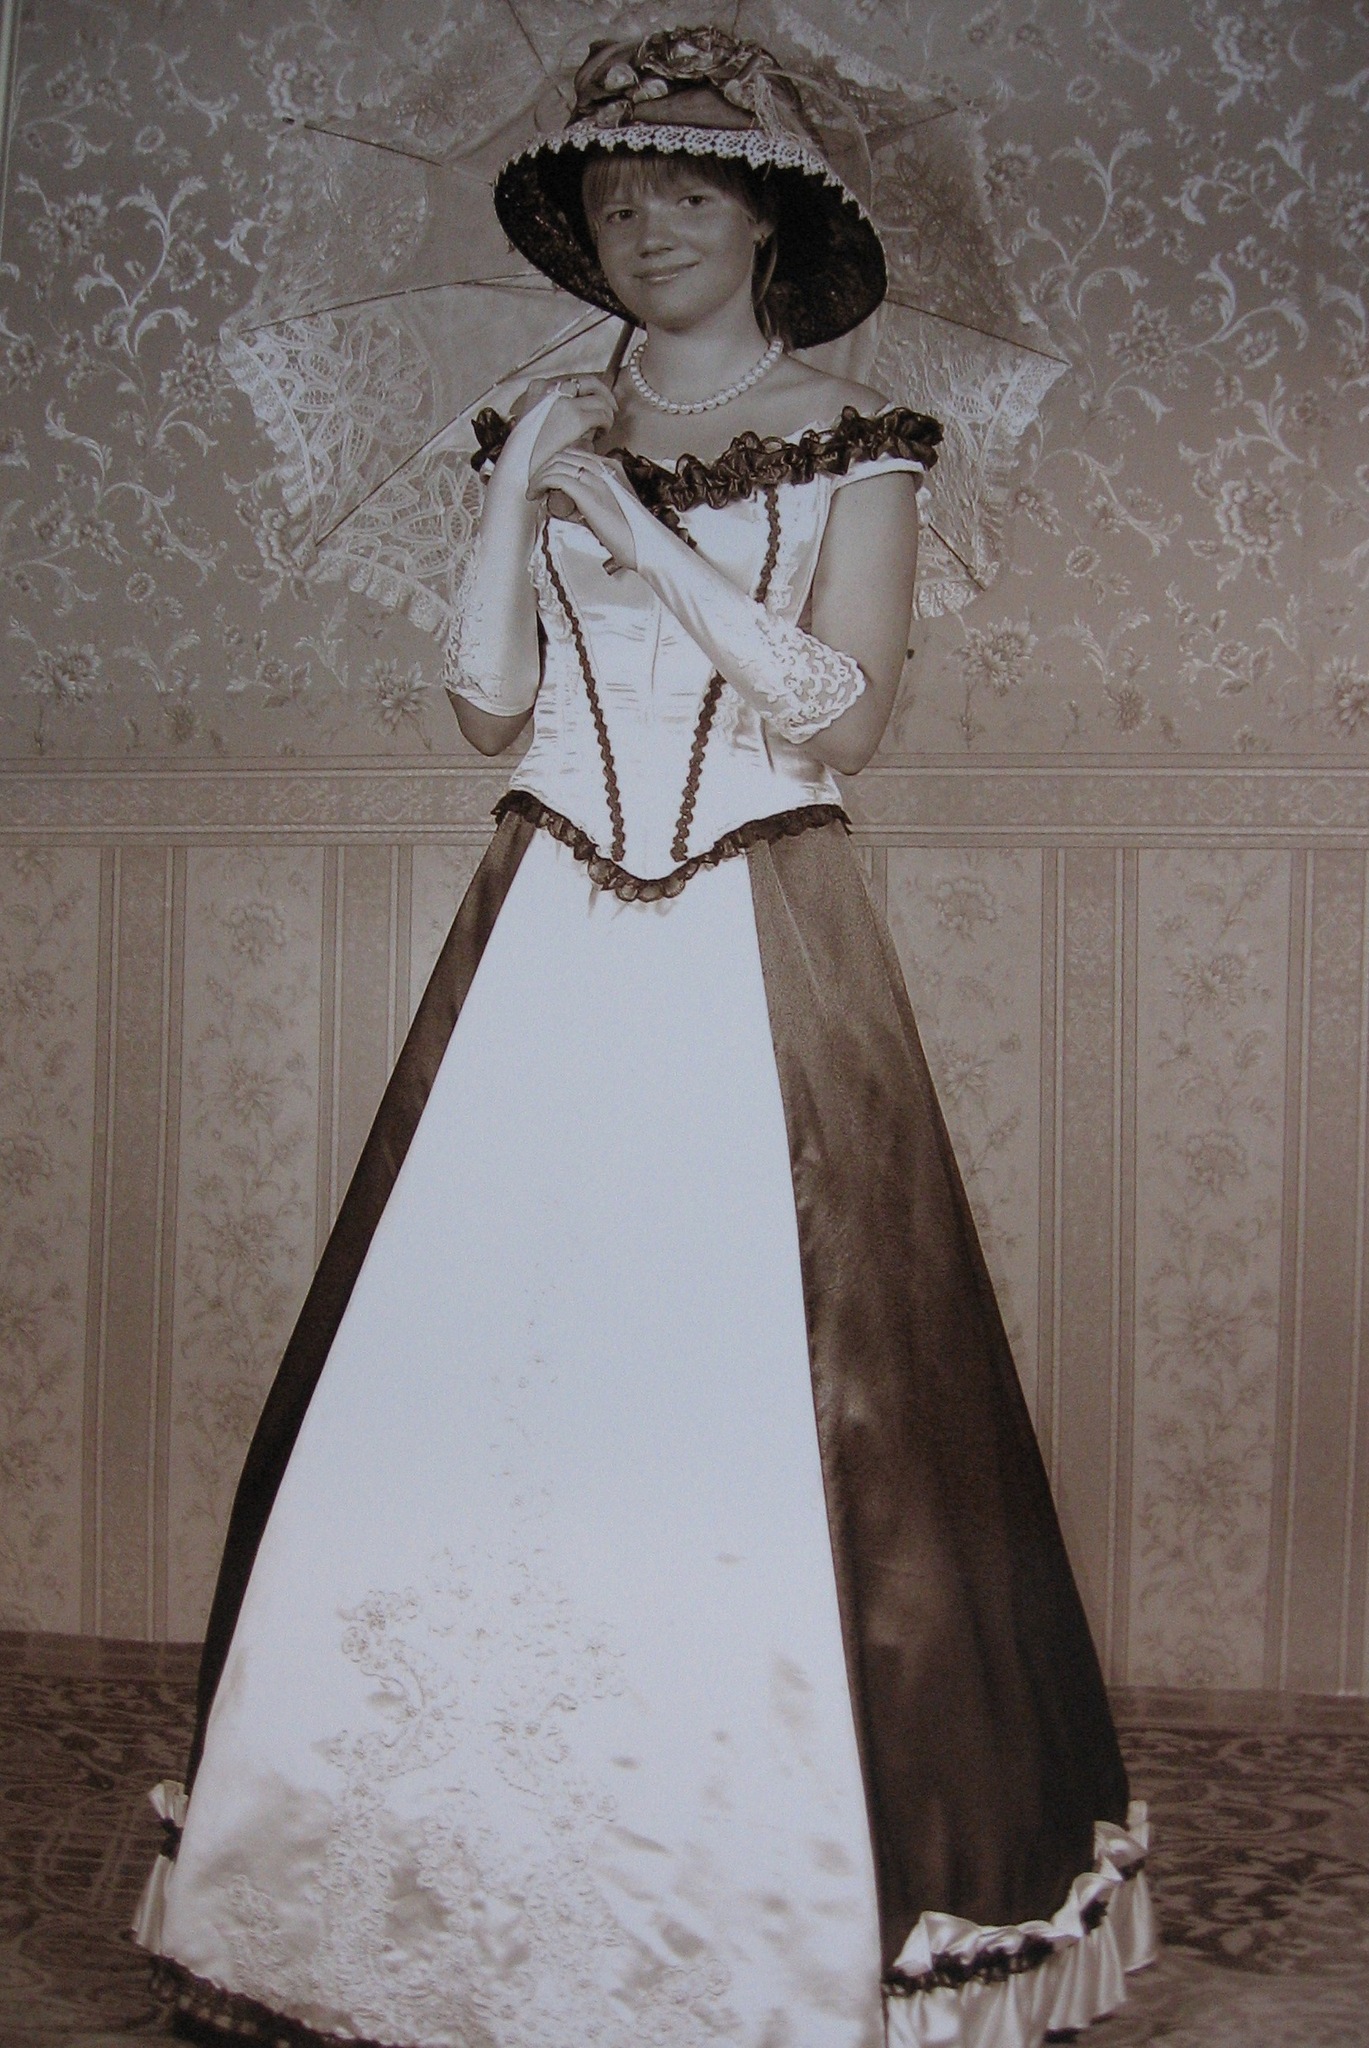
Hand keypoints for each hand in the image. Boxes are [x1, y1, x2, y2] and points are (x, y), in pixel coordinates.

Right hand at [510, 376, 617, 478]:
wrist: (519, 469)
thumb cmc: (526, 452)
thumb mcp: (535, 422)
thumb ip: (554, 411)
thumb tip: (580, 410)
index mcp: (538, 387)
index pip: (571, 380)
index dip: (587, 391)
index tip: (594, 401)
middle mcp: (551, 389)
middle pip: (588, 382)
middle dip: (604, 394)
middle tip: (611, 408)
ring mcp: (564, 401)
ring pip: (599, 398)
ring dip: (607, 411)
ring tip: (604, 426)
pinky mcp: (576, 417)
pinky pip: (603, 414)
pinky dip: (607, 423)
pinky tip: (601, 434)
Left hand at [527, 448, 638, 569]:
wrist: (643, 545)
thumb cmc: (630, 534)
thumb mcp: (612, 507)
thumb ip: (593, 499)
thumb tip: (571, 505)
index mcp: (612, 467)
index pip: (575, 455)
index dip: (555, 465)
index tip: (545, 480)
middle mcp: (604, 468)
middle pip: (563, 456)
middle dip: (544, 468)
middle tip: (535, 485)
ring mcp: (597, 479)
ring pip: (556, 464)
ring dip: (539, 477)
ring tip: (533, 491)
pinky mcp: (588, 493)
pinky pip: (556, 478)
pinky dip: (540, 483)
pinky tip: (536, 494)